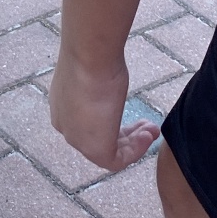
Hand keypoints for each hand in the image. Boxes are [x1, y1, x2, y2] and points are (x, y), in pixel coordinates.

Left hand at [47, 45, 160, 171]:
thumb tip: (108, 79)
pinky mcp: (95, 149)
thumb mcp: (96, 73)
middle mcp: (67, 125)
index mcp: (63, 107)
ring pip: (108, 151)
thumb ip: (99, 84)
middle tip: (148, 125)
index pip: (89, 124)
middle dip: (127, 134)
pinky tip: (148, 135)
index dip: (114, 124)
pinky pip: (117, 161)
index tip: (135, 116)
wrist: (89, 56)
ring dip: (135, 143)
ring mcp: (78, 139)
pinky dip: (136, 151)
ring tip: (153, 130)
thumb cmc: (93, 57)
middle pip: (99, 138)